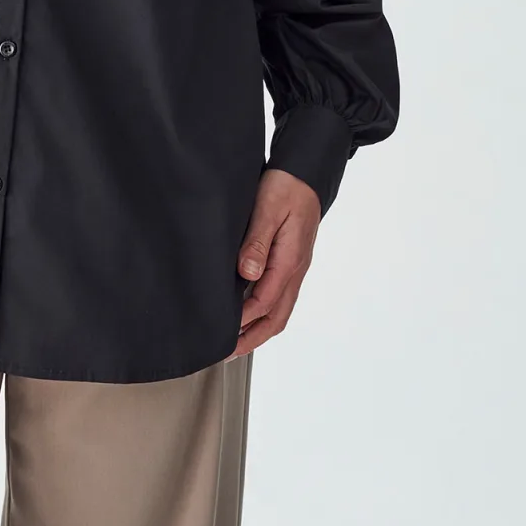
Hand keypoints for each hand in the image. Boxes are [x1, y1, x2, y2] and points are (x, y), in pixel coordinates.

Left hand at [224, 169, 320, 358]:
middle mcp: (295, 269)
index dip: (242, 321)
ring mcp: (295, 267)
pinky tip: (249, 312)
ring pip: (280, 309)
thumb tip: (246, 274)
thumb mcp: (267, 209)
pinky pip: (280, 296)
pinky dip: (265, 312)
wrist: (305, 173)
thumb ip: (256, 242)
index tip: (220, 332)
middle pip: (276, 317)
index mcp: (289, 260)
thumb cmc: (285, 187)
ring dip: (259, 329)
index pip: (264, 302)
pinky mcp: (291, 261)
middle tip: (226, 352)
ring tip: (236, 341)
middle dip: (252, 338)